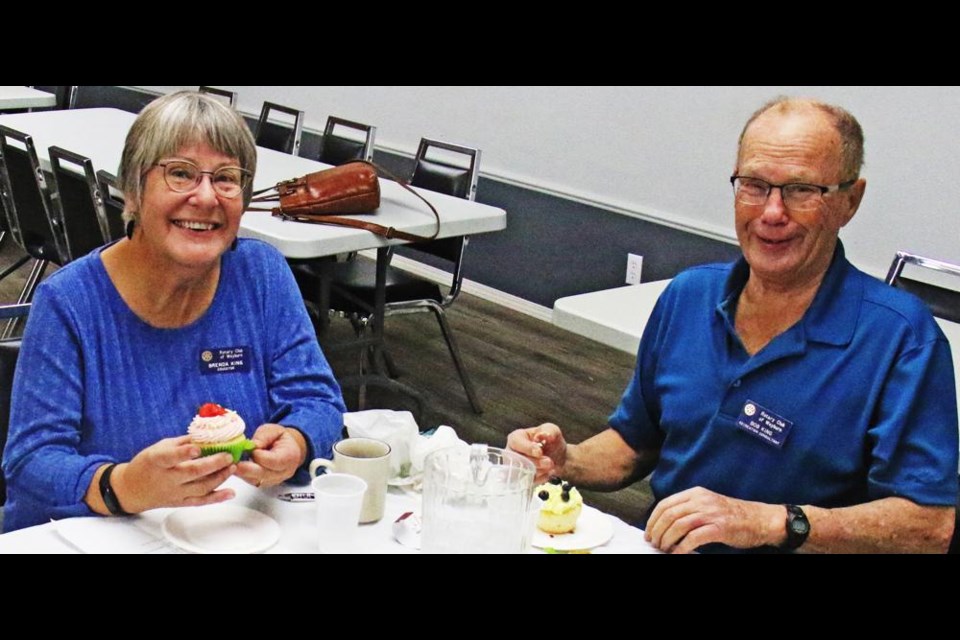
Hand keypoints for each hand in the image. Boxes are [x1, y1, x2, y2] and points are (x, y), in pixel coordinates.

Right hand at [111, 436, 235, 512]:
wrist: (131, 489)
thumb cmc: (147, 464)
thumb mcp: (159, 447)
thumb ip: (182, 442)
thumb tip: (206, 434)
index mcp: (157, 460)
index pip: (170, 457)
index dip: (184, 453)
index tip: (197, 448)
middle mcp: (166, 479)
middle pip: (192, 473)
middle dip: (213, 464)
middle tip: (228, 456)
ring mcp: (174, 493)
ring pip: (200, 488)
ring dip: (220, 478)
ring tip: (232, 467)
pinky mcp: (180, 502)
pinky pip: (200, 502)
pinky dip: (217, 498)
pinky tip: (231, 492)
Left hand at [235, 424, 305, 487]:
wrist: (288, 449)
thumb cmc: (280, 439)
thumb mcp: (273, 430)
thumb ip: (263, 437)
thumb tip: (251, 446)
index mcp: (289, 457)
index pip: (272, 461)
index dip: (258, 455)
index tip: (251, 447)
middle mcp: (283, 472)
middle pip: (262, 474)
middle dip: (246, 468)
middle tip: (233, 461)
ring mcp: (274, 480)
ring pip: (255, 480)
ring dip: (242, 472)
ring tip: (233, 462)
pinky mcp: (265, 484)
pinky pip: (252, 482)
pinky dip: (243, 475)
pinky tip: (237, 467)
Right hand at [506, 423, 567, 482]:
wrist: (559, 458)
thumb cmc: (552, 442)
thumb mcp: (553, 431)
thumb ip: (549, 431)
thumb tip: (542, 435)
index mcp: (516, 437)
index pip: (516, 442)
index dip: (527, 448)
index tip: (539, 452)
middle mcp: (512, 452)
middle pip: (518, 459)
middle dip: (536, 462)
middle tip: (549, 462)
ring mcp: (515, 467)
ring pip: (522, 472)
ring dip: (539, 471)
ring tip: (551, 466)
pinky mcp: (520, 479)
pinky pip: (527, 481)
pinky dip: (540, 479)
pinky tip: (548, 473)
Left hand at [644, 486, 783, 552]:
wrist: (759, 519)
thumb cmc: (733, 515)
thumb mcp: (708, 504)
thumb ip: (689, 509)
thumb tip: (665, 524)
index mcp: (695, 493)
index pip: (665, 504)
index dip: (653, 520)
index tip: (649, 532)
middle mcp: (701, 501)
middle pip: (669, 515)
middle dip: (657, 531)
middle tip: (654, 543)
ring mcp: (710, 514)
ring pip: (678, 526)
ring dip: (667, 540)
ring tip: (664, 549)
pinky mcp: (718, 528)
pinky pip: (693, 538)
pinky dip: (681, 548)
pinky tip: (677, 553)